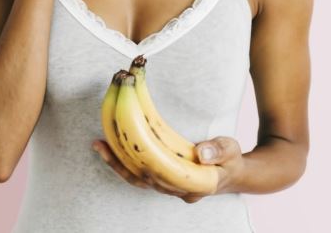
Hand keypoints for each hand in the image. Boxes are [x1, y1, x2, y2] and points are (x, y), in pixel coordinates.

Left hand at [92, 136, 243, 202]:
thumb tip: (202, 153)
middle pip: (142, 178)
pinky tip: (108, 146)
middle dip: (120, 159)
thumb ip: (219, 150)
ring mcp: (166, 185)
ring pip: (135, 177)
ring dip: (115, 161)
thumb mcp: (231, 150)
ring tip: (98, 144)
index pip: (163, 177)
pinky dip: (121, 161)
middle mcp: (175, 189)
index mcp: (192, 185)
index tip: (133, 142)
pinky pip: (136, 173)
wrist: (232, 173)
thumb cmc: (230, 160)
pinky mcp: (161, 178)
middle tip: (101, 141)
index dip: (145, 161)